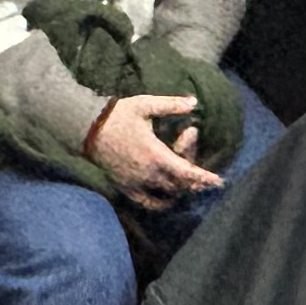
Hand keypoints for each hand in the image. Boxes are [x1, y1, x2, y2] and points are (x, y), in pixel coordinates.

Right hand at [90, 95, 223, 203]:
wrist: (87, 129)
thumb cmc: (117, 115)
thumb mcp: (145, 105)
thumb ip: (171, 105)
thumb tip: (194, 102)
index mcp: (156, 153)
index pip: (186, 172)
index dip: (204, 178)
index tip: (218, 182)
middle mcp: (149, 173)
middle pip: (180, 183)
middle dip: (193, 175)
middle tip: (192, 155)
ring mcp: (137, 183)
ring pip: (167, 194)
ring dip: (180, 187)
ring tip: (186, 177)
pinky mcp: (126, 187)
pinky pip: (148, 202)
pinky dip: (161, 202)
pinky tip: (168, 197)